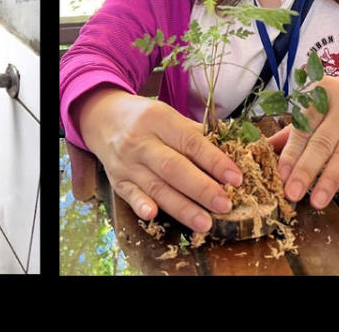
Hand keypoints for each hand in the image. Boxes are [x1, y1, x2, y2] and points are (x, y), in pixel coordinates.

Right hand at [76, 87, 242, 232]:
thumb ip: (195, 133)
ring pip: (156, 187)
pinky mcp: (117, 180)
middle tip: (225, 205)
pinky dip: (141, 205)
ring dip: (182, 207)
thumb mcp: (168, 115)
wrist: (103, 118)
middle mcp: (140, 141)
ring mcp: (126, 163)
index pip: (190, 142)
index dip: (214, 161)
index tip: (236, 178)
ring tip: (205, 223)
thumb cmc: (145, 119)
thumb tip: (231, 152)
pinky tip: (153, 215)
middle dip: (202, 189)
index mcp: (158, 119)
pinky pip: (130, 195)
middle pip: (173, 168)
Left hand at [274, 70, 338, 209]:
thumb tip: (260, 151)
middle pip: (322, 141)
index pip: (302, 128)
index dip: (291, 153)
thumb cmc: (336, 105)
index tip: (281, 176)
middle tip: (293, 194)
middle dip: (306, 170)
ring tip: (318, 201)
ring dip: (331, 179)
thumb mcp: (313, 111)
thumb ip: (290, 132)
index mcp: (317, 95)